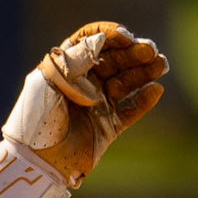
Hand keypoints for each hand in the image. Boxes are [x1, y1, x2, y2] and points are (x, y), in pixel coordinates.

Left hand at [5, 22, 167, 188]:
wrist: (37, 162)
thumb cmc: (36, 120)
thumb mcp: (48, 82)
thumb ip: (75, 58)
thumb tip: (102, 40)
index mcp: (66, 69)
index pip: (93, 42)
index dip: (111, 35)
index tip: (125, 38)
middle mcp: (83, 84)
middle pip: (115, 60)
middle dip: (134, 53)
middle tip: (150, 51)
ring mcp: (97, 105)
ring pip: (126, 82)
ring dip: (144, 72)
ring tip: (160, 64)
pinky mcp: (107, 126)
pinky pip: (130, 110)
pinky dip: (144, 100)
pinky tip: (155, 90)